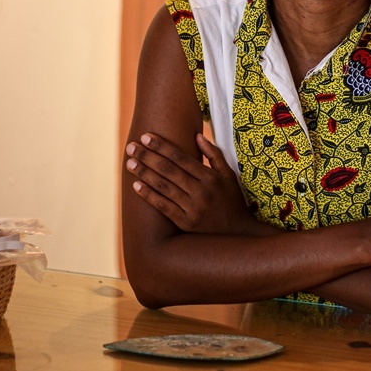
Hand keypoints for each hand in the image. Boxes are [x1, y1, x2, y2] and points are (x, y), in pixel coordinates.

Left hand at [126, 133, 265, 235]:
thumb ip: (214, 155)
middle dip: (148, 156)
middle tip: (131, 147)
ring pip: (163, 187)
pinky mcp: (186, 224)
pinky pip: (163, 207)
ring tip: (130, 163)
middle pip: (169, 170)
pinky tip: (136, 186)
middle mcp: (201, 192)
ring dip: (144, 173)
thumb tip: (197, 136)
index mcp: (211, 178)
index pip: (181, 157)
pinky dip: (149, 195)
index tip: (146, 136)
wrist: (240, 235)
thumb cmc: (233, 202)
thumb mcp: (229, 176)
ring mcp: (193, 209)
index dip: (162, 146)